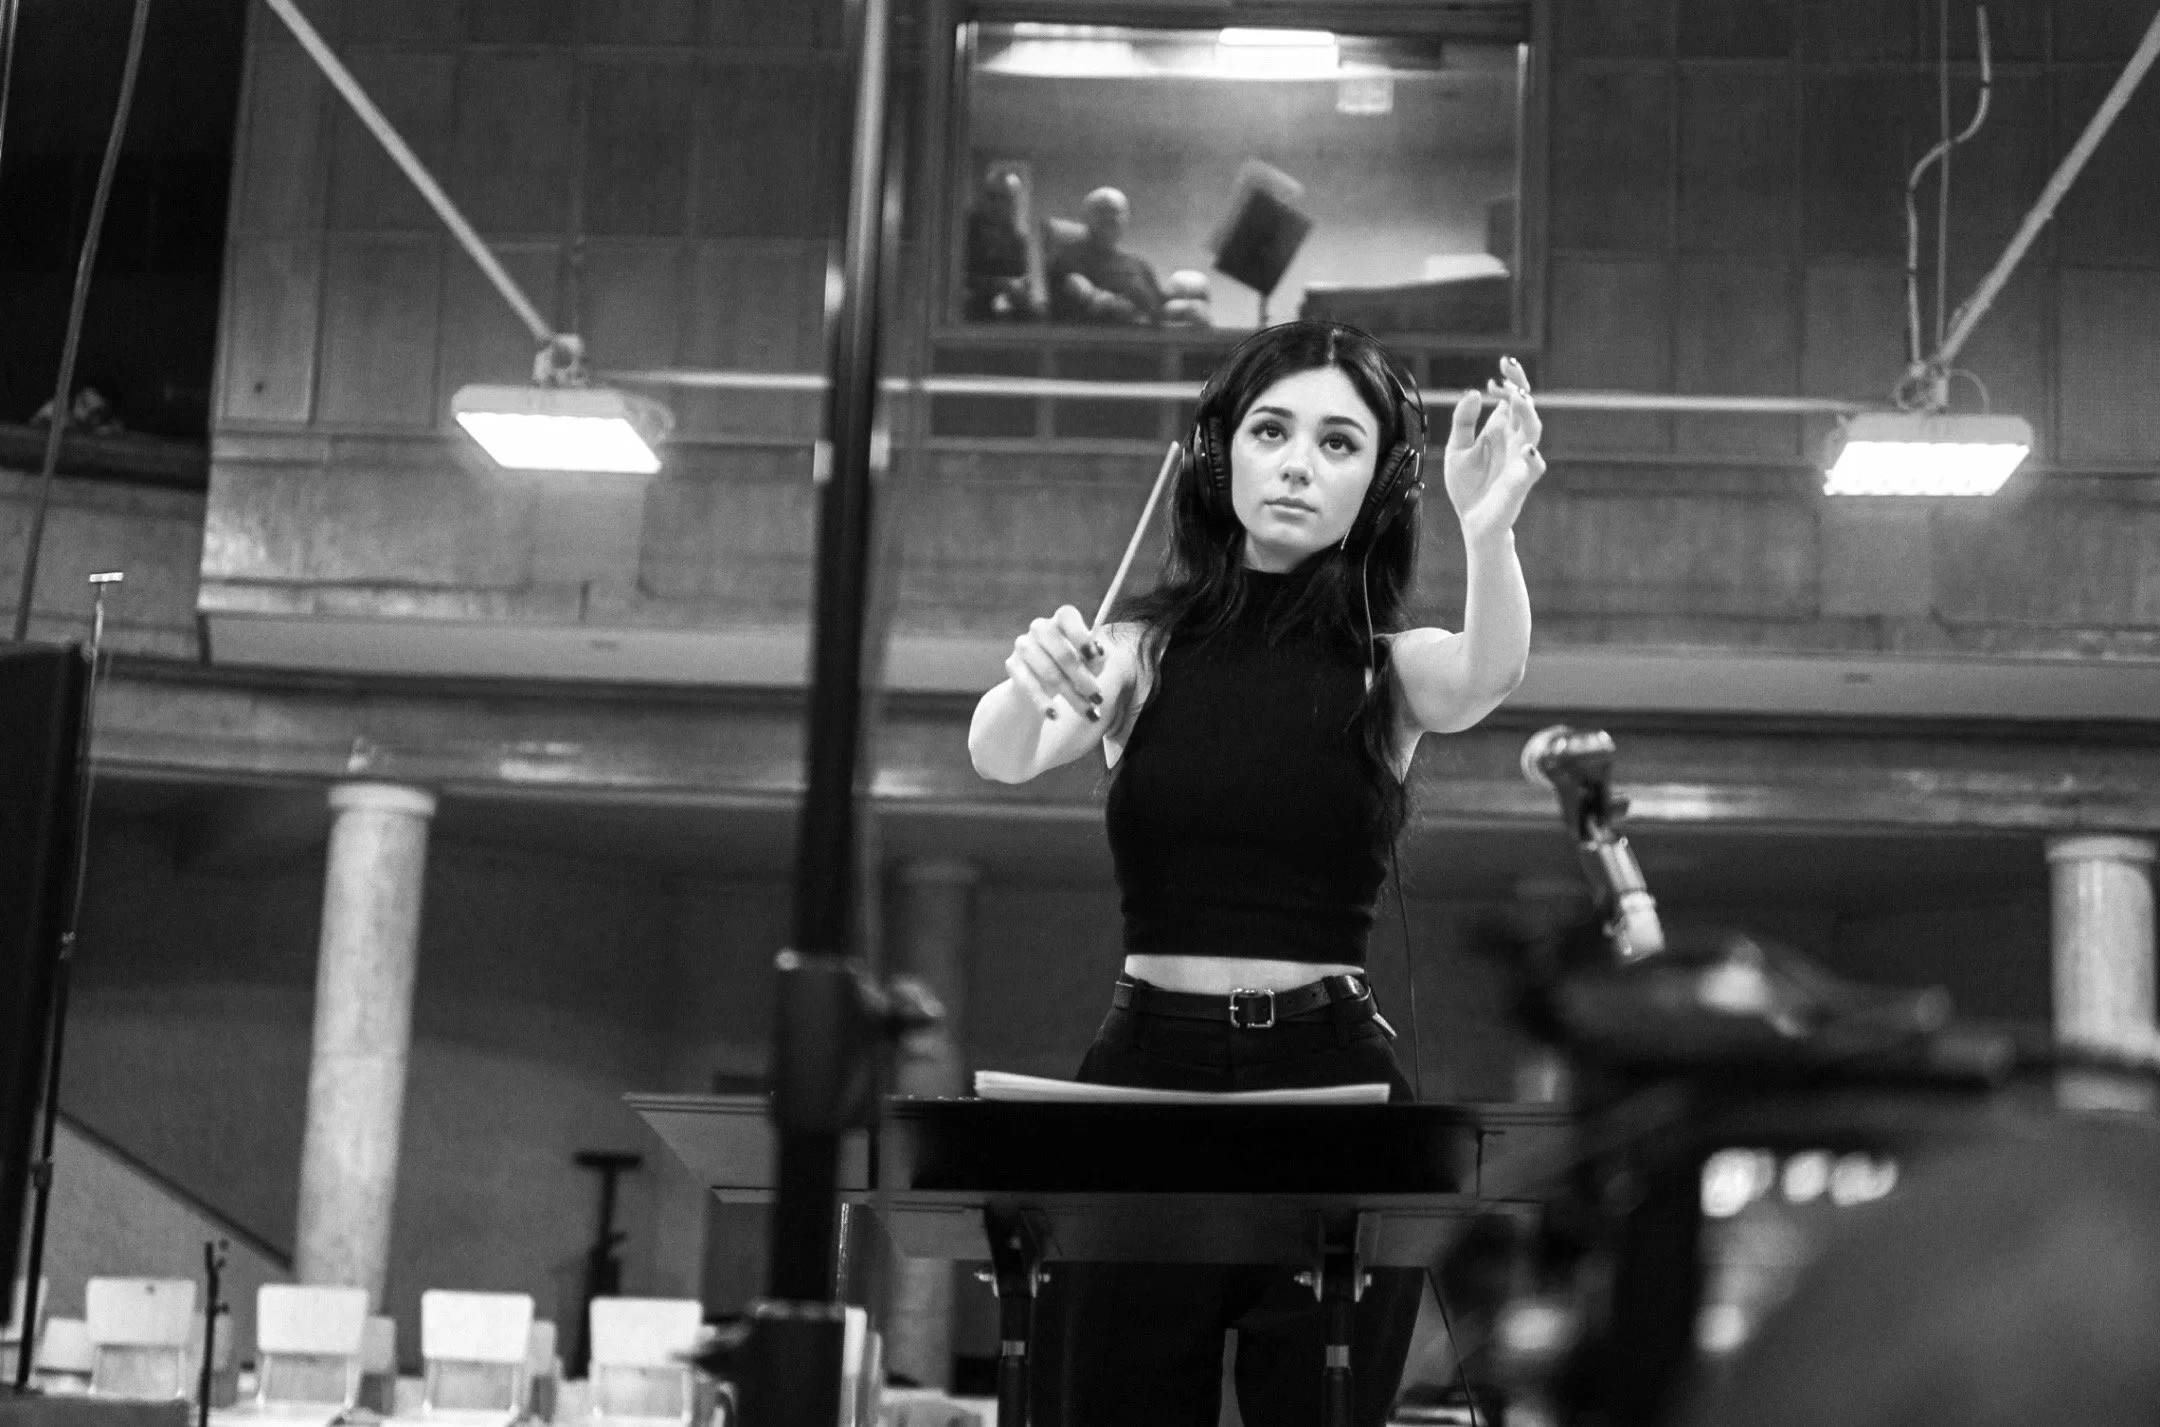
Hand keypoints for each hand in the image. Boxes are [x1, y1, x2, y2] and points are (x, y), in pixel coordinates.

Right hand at [1006, 605, 1105, 722]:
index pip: (1068, 617)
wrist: (1039, 683)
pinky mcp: (1012, 665)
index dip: (1081, 635)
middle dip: (1083, 678)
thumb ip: (1095, 659)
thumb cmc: (1070, 667)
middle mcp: (1040, 628)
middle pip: (1062, 652)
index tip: (1095, 656)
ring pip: (1049, 673)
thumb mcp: (1087, 663)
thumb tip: (1099, 655)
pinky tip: (1054, 715)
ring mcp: (1023, 645)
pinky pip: (1029, 685)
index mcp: (1061, 620)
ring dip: (1071, 696)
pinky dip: (1042, 702)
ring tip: (1088, 712)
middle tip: (1098, 697)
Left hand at [1442, 356, 1546, 546]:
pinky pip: (1533, 470)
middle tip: (1508, 373)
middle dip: (1520, 388)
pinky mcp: (1519, 484)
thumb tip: (1474, 393)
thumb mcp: (1456, 449)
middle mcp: (1514, 441)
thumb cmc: (1467, 484)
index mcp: (1500, 430)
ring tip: (1517, 398)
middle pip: (1526, 408)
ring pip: (1533, 432)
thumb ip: (1462, 421)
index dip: (1510, 381)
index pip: (1513, 398)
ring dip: (1527, 414)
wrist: (1470, 520)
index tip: (1498, 369)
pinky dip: (1533, 459)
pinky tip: (1527, 449)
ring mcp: (1519, 461)